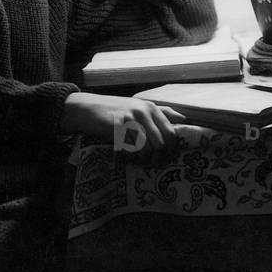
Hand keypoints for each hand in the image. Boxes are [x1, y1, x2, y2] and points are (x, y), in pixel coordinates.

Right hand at [60, 92, 185, 163]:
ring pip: (146, 147)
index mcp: (151, 107)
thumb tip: (185, 118)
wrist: (87, 108)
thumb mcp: (140, 107)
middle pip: (161, 142)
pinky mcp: (116, 127)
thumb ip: (161, 112)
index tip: (166, 158)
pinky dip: (130, 157)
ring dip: (144, 159)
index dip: (171, 149)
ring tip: (138, 161)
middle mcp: (143, 112)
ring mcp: (129, 119)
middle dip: (158, 157)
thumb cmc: (115, 110)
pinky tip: (126, 157)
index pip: (171, 132)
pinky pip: (130, 148)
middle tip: (152, 164)